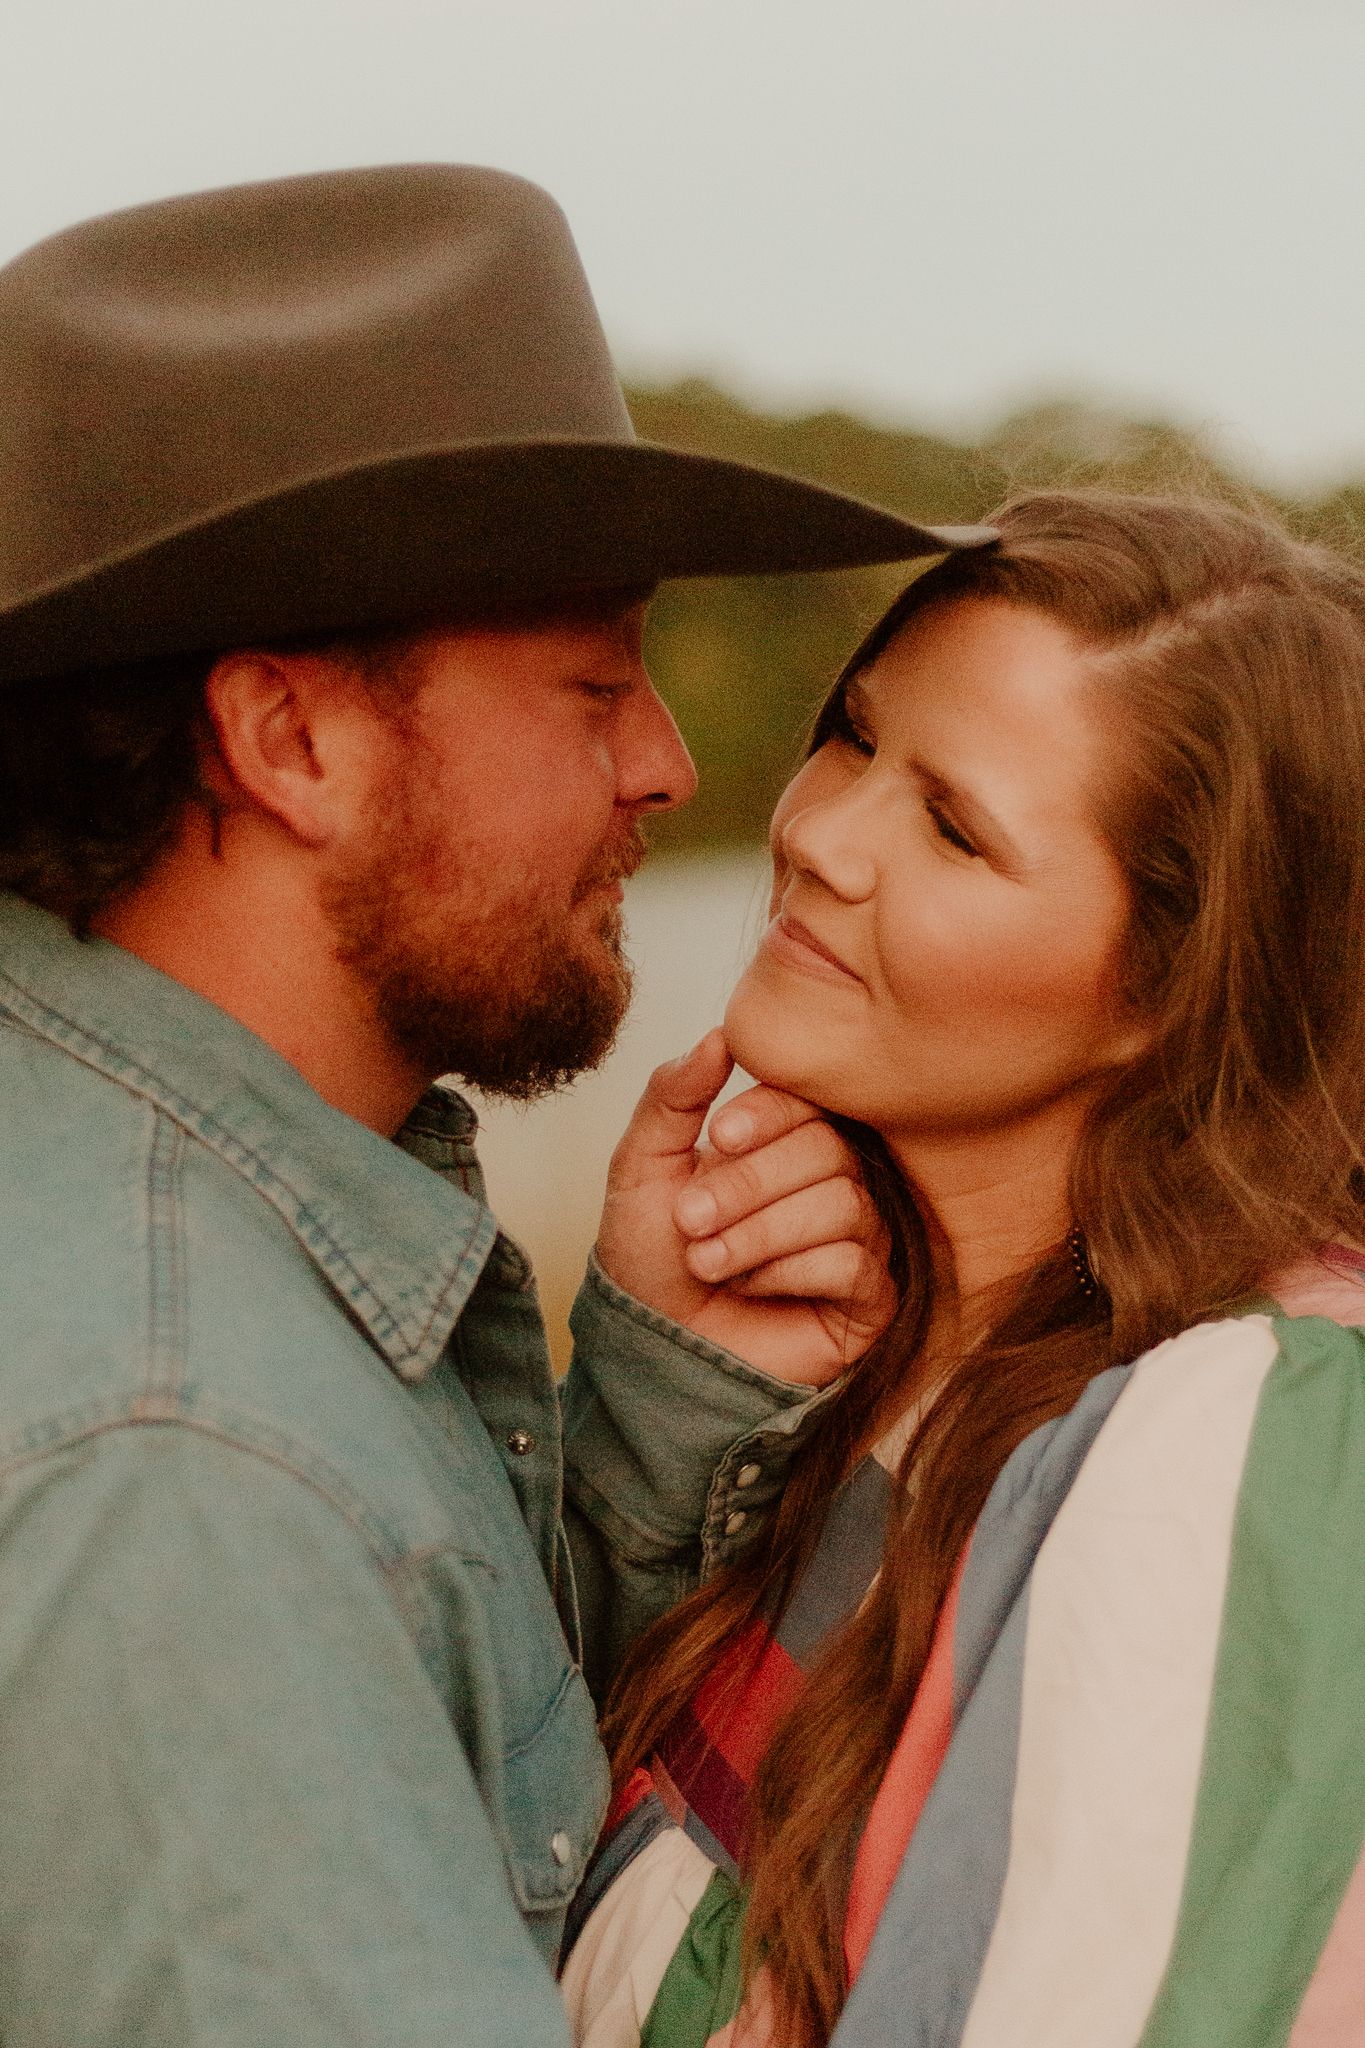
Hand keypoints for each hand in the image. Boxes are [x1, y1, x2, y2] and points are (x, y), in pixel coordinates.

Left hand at [595, 1029, 896, 1386]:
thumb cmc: (650, 1259)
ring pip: (843, 1204)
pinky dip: (790, 1273)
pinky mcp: (870, 1297)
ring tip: (709, 1261)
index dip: (768, 1114)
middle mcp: (831, 1180)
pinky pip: (855, 1263)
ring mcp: (859, 1237)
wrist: (653, 1349)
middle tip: (690, 1221)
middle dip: (748, 1186)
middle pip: (826, 1150)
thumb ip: (671, 1096)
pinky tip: (753, 1289)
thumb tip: (719, 1035)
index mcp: (783, 1141)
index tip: (719, 1136)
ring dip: (760, 1234)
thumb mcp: (642, 1168)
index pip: (808, 1101)